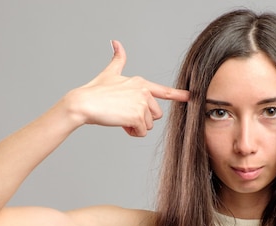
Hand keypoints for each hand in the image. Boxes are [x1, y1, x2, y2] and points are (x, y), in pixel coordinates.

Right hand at [69, 40, 189, 136]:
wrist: (84, 103)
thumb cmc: (95, 91)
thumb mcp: (110, 73)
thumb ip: (118, 59)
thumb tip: (116, 42)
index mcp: (140, 83)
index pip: (164, 91)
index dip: (179, 95)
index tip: (191, 97)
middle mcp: (144, 91)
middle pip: (155, 114)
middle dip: (142, 118)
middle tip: (125, 115)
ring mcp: (141, 103)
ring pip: (149, 124)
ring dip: (136, 126)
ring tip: (121, 119)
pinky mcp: (137, 115)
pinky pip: (142, 131)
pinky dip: (132, 132)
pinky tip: (121, 125)